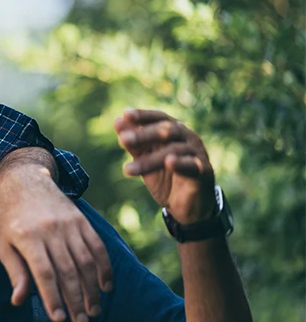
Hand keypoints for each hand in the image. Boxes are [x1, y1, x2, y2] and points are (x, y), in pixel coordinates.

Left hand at [0, 162, 112, 321]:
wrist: (26, 182)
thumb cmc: (12, 220)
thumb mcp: (4, 245)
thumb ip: (15, 272)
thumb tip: (19, 301)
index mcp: (27, 237)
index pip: (44, 273)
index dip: (53, 298)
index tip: (59, 319)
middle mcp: (50, 230)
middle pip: (68, 271)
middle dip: (76, 300)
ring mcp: (69, 225)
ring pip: (86, 262)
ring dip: (92, 289)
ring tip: (93, 311)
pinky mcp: (82, 221)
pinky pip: (98, 247)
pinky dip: (104, 268)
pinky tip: (106, 287)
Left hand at [115, 109, 215, 224]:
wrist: (188, 206)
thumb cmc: (166, 177)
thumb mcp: (146, 160)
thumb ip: (134, 144)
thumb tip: (117, 122)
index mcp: (175, 131)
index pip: (159, 118)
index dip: (143, 116)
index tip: (125, 114)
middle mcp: (188, 138)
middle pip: (167, 130)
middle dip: (143, 135)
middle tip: (123, 140)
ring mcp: (197, 153)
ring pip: (174, 150)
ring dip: (149, 159)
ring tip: (127, 170)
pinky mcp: (204, 171)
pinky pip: (192, 165)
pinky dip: (180, 163)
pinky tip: (169, 162)